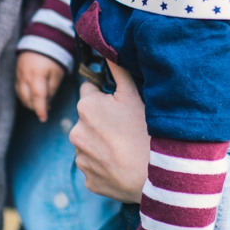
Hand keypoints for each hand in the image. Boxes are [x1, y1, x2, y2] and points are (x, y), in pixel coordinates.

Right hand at [15, 51, 64, 121]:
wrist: (41, 39)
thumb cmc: (53, 57)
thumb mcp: (57, 73)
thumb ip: (52, 88)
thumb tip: (47, 102)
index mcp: (36, 77)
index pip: (37, 98)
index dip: (40, 110)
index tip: (43, 118)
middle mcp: (24, 77)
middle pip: (26, 99)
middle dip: (35, 107)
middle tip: (45, 110)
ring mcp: (18, 74)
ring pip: (21, 95)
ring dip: (29, 102)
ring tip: (40, 103)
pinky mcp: (16, 72)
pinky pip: (18, 88)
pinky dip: (24, 94)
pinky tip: (31, 95)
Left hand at [70, 62, 148, 202]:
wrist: (154, 176)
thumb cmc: (145, 131)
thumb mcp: (134, 95)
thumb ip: (118, 70)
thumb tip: (107, 49)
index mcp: (86, 107)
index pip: (89, 91)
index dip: (105, 96)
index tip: (119, 105)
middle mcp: (76, 132)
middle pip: (88, 119)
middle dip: (102, 121)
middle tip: (126, 127)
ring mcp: (81, 158)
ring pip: (90, 144)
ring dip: (102, 143)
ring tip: (126, 147)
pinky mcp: (88, 180)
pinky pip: (95, 167)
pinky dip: (105, 165)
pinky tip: (123, 164)